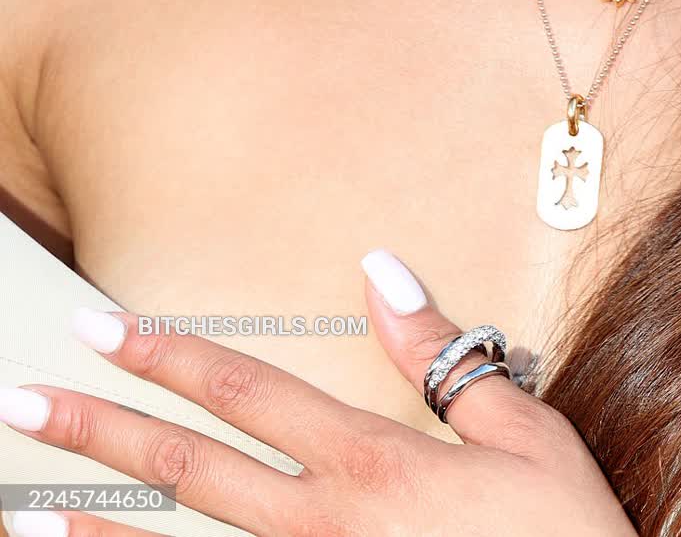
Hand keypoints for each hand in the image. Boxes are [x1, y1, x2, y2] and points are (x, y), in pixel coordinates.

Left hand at [0, 248, 637, 536]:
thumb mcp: (526, 430)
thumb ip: (443, 356)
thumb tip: (383, 274)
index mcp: (374, 463)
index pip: (248, 391)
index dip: (169, 356)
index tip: (106, 328)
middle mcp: (326, 527)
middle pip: (191, 467)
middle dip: (98, 431)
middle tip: (25, 399)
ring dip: (99, 525)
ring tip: (24, 504)